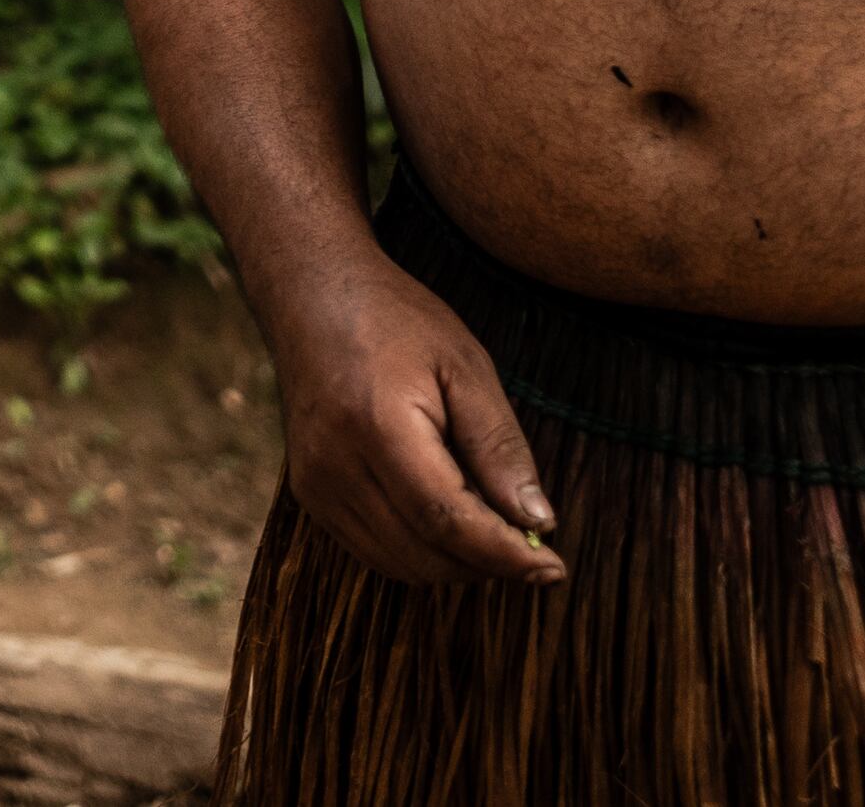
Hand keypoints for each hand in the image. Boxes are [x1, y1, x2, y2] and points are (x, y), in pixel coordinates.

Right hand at [265, 252, 564, 588]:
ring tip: (493, 531)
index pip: (447, 520)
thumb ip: (499, 446)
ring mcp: (315, 484)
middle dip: (486, 564)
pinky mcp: (310, 493)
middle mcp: (335, 465)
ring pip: (400, 565)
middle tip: (533, 548)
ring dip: (455, 564)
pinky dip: (420, 553)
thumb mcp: (464, 367)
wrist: (312, 295)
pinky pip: (374, 552)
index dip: (504, 553)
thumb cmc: (395, 321)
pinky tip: (450, 523)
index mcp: (376, 425)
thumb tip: (537, 522)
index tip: (554, 568)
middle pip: (424, 554)